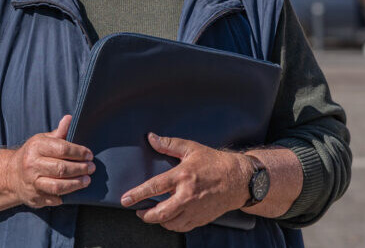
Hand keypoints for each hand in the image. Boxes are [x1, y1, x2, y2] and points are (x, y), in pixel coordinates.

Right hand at [6, 115, 95, 207]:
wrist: (11, 174)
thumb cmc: (32, 154)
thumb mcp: (42, 140)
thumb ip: (58, 132)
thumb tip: (70, 118)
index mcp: (36, 147)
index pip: (62, 149)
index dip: (78, 152)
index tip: (89, 155)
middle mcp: (31, 164)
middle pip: (61, 168)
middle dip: (80, 168)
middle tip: (91, 168)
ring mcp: (31, 182)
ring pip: (57, 186)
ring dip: (75, 184)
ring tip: (86, 180)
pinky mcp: (33, 197)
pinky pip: (52, 199)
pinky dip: (64, 197)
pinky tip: (72, 193)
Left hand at [120, 133, 254, 231]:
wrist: (238, 180)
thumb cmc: (214, 162)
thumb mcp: (191, 148)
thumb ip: (169, 144)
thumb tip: (151, 138)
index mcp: (183, 176)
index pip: (155, 187)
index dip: (137, 194)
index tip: (125, 199)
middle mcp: (188, 195)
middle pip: (160, 213)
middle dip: (145, 215)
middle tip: (138, 211)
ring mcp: (195, 209)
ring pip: (170, 223)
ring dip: (157, 221)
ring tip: (151, 214)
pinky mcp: (201, 218)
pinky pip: (181, 227)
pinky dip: (171, 225)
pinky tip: (168, 218)